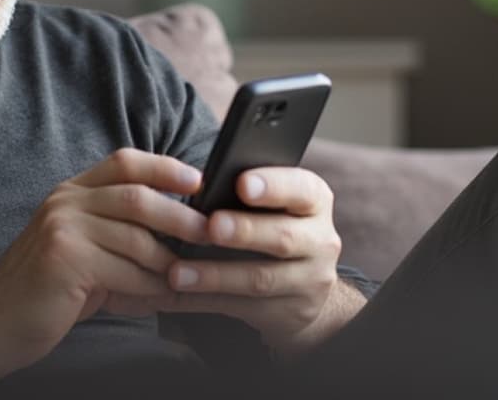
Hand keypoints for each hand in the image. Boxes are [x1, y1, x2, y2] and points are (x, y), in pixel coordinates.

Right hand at [0, 149, 209, 376]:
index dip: (165, 166)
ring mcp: (61, 228)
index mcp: (70, 192)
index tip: (200, 179)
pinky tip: (162, 298)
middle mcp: (64, 201)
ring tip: (188, 278)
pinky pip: (124, 270)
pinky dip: (149, 287)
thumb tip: (184, 235)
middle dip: (181, 216)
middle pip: (137, 196)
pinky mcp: (64, 258)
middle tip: (211, 234)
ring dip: (168, 262)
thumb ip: (121, 235)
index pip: (124, 161)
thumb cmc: (48, 292)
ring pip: (136, 238)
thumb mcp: (83, 250)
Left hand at [156, 166, 345, 352]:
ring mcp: (311, 279)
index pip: (301, 189)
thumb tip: (199, 187)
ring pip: (261, 279)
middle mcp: (320, 240)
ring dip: (215, 275)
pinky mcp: (293, 312)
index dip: (273, 185)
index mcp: (314, 201)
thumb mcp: (273, 203)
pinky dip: (206, 300)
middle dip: (244, 231)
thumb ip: (246, 194)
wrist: (303, 283)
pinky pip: (244, 308)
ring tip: (177, 273)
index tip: (242, 184)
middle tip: (212, 226)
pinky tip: (178, 294)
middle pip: (283, 237)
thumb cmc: (271, 224)